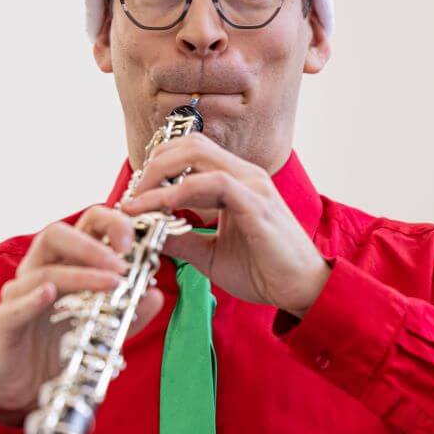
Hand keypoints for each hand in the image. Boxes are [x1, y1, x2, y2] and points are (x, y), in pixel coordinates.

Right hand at [0, 206, 164, 424]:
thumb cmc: (64, 350)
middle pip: (55, 235)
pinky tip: (48, 295)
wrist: (29, 390)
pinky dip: (31, 299)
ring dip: (79, 275)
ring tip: (110, 285)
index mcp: (66, 264)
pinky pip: (12, 307)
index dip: (109, 223)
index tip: (133, 241)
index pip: (84, 226)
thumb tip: (155, 295)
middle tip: (121, 263)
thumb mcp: (106, 331)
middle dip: (90, 244)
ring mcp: (18, 295)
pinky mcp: (2, 324)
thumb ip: (130, 313)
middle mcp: (39, 271)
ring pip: (42, 272)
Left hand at [120, 133, 330, 317]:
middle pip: (189, 143)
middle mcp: (244, 174)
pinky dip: (179, 194)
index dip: (158, 165)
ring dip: (159, 176)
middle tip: (132, 195)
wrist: (301, 290)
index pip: (190, 151)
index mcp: (235, 181)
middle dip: (152, 165)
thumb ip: (180, 238)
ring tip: (138, 202)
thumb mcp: (209, 254)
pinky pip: (212, 184)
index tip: (135, 193)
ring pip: (197, 155)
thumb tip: (147, 230)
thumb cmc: (263, 270)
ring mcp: (252, 185)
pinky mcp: (256, 203)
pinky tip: (161, 210)